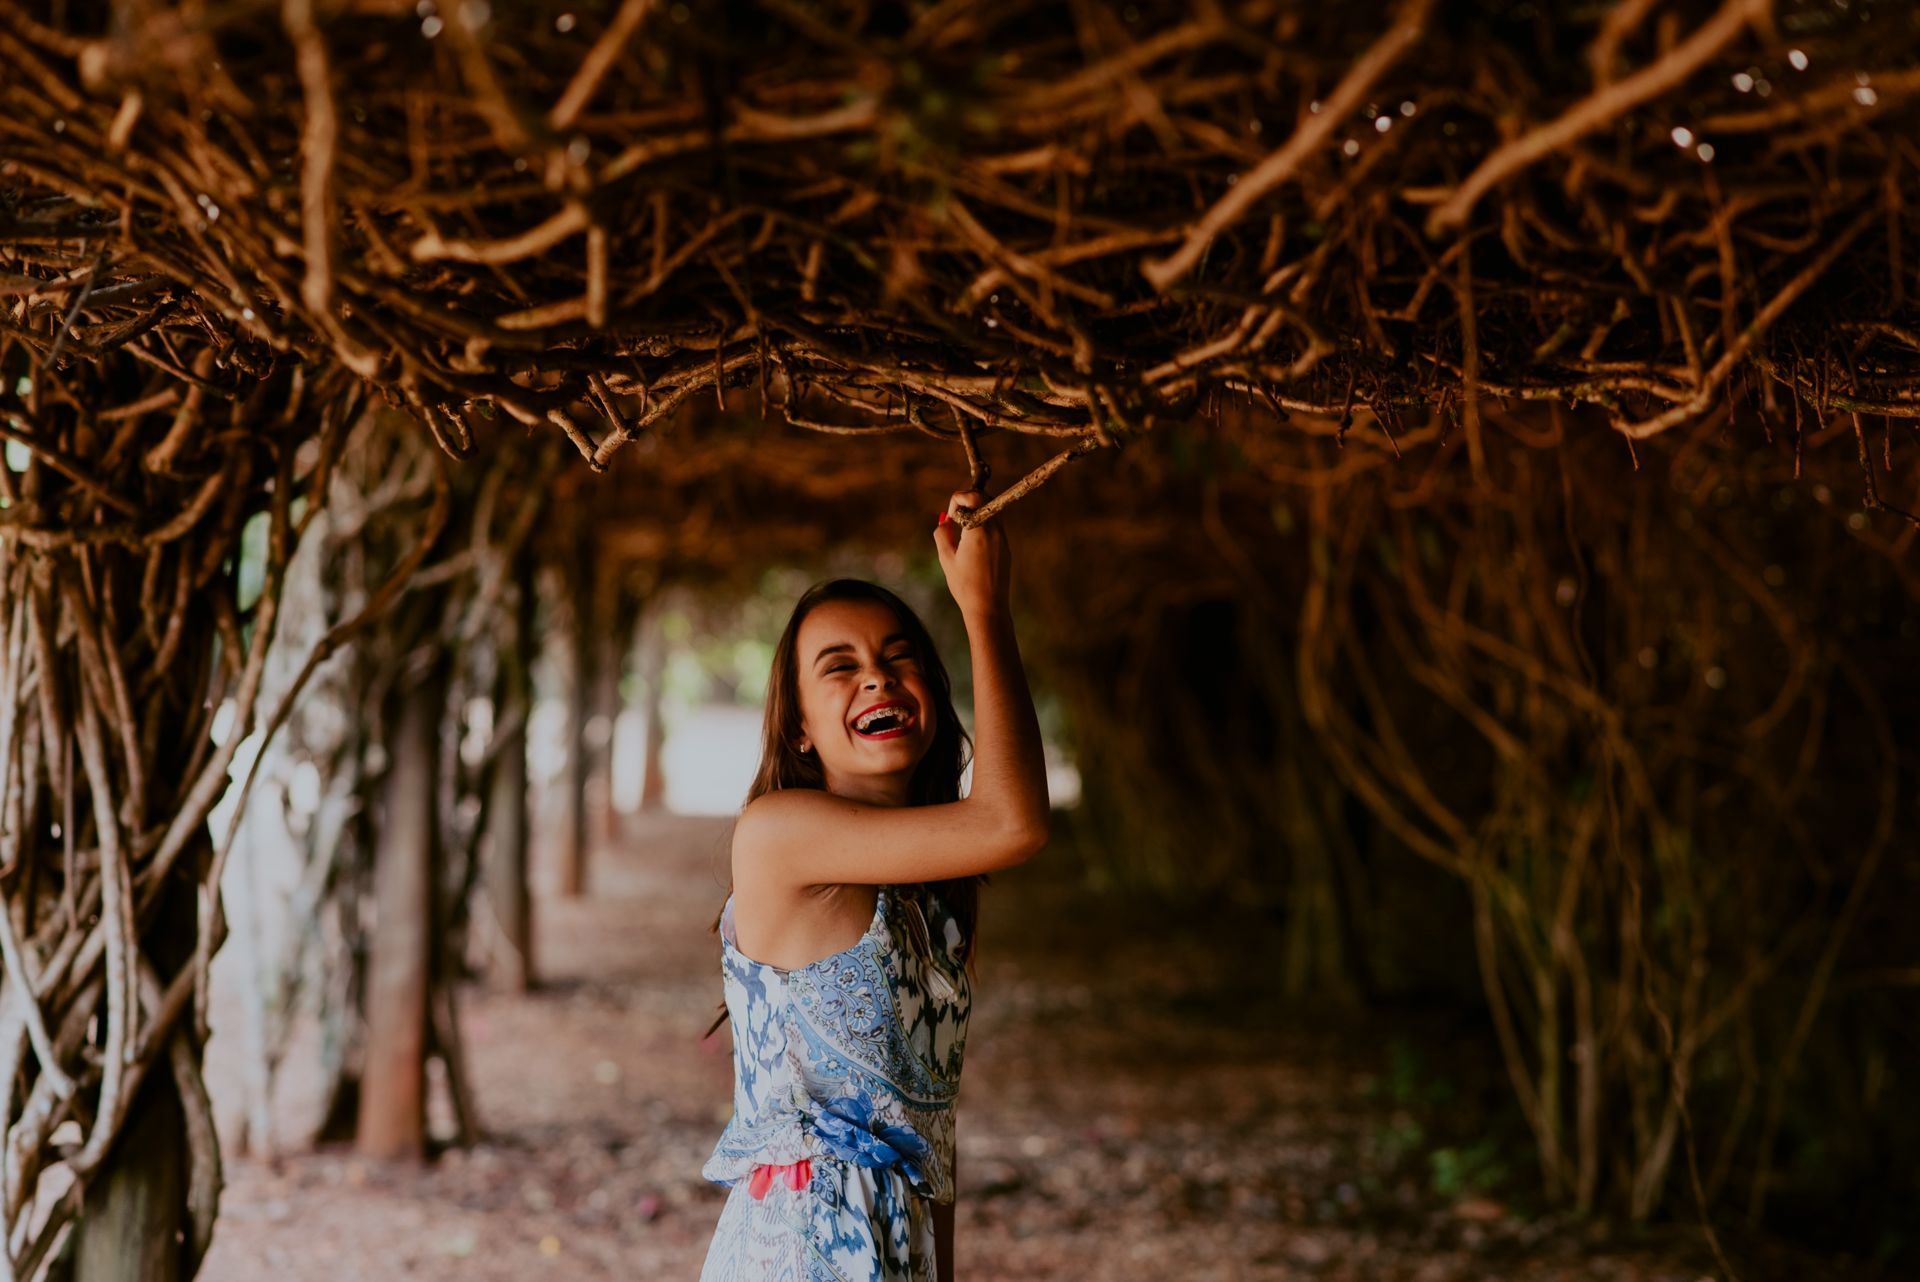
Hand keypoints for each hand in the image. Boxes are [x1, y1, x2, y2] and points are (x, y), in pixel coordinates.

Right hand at [932, 489, 1010, 617]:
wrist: (988, 607)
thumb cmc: (965, 585)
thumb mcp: (946, 559)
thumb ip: (942, 534)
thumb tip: (945, 520)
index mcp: (978, 531)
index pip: (973, 496)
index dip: (958, 498)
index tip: (950, 514)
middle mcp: (994, 531)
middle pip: (985, 499)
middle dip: (968, 500)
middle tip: (955, 515)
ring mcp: (1003, 539)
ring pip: (991, 511)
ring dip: (976, 511)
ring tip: (962, 528)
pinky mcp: (1006, 547)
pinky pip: (995, 525)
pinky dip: (983, 523)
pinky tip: (972, 539)